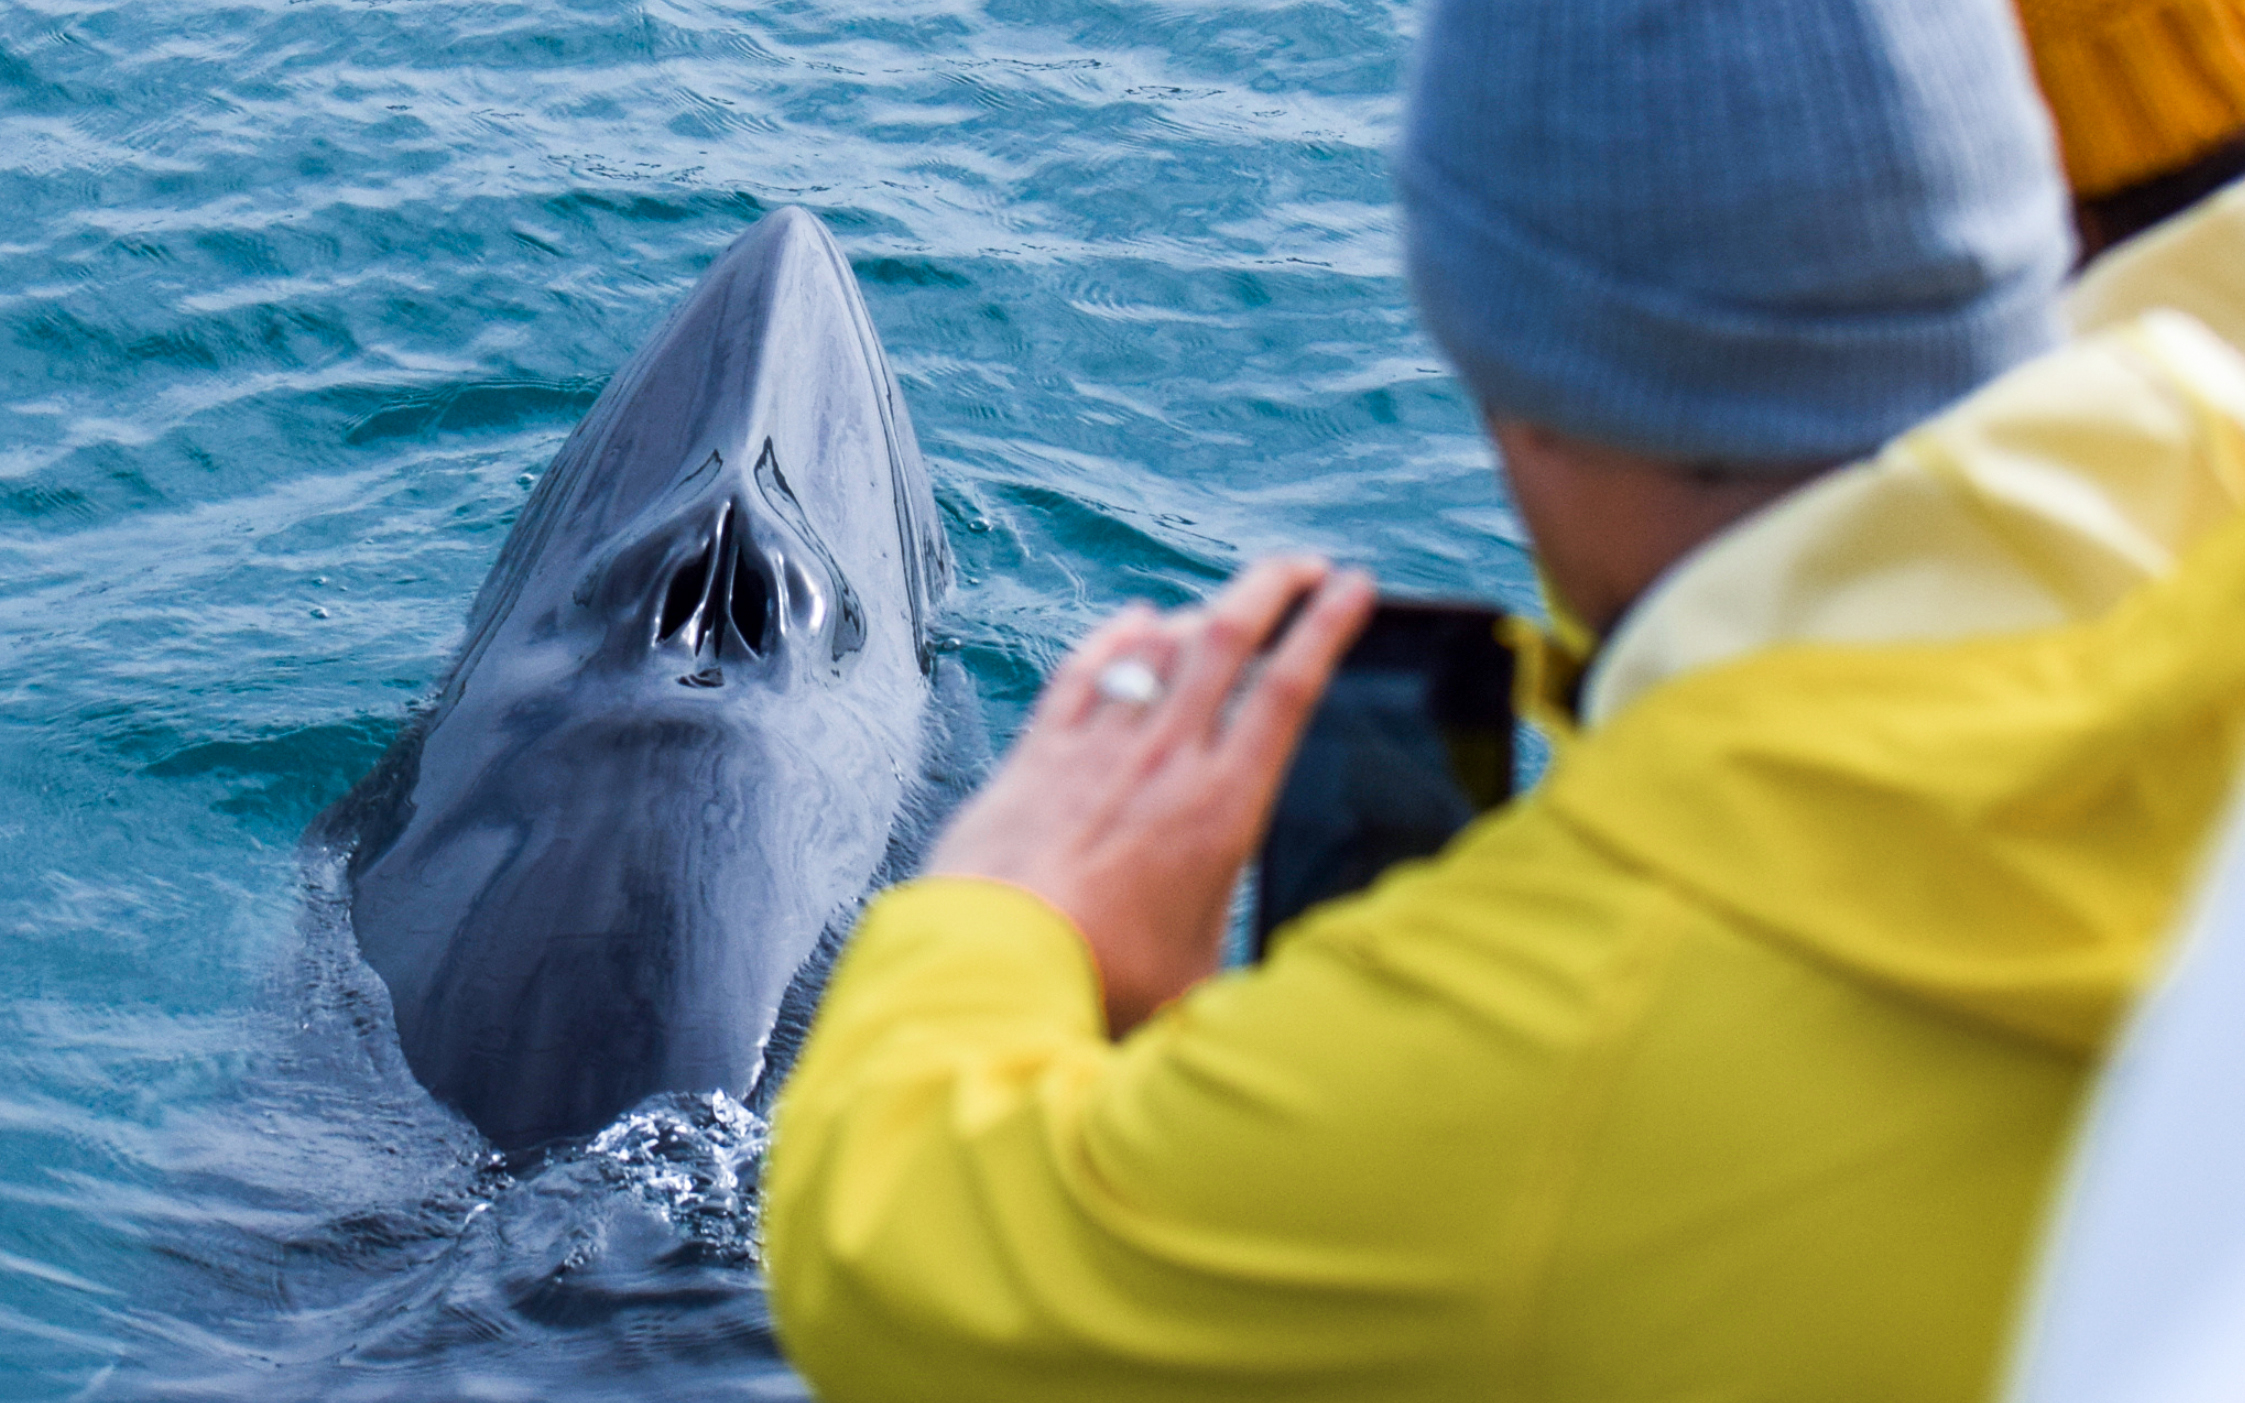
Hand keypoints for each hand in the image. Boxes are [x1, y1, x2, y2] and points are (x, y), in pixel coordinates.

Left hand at [927, 557, 1375, 1035]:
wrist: (990, 970)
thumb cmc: (1098, 984)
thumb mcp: (1203, 974)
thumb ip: (1240, 943)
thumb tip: (1273, 973)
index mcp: (1220, 809)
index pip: (1288, 691)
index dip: (1327, 627)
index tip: (1353, 590)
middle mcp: (1163, 760)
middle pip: (1227, 639)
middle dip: (1273, 586)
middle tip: (1304, 566)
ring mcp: (1097, 747)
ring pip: (1157, 645)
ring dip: (1200, 612)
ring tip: (1227, 606)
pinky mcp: (1038, 754)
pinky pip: (1085, 669)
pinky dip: (1116, 635)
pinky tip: (1132, 619)